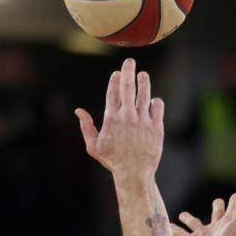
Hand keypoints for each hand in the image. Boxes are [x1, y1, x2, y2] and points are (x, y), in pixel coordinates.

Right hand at [75, 58, 163, 182]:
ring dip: (143, 81)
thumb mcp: (94, 146)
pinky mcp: (156, 127)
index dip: (114, 80)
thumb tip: (78, 111)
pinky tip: (152, 102)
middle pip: (128, 86)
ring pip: (145, 94)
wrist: (135, 174)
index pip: (112, 92)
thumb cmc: (113, 161)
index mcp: (111, 119)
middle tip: (130, 61)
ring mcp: (143, 121)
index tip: (116, 74)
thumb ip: (86, 127)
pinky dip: (155, 102)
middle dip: (128, 71)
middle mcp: (128, 117)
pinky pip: (158, 107)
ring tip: (143, 75)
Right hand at [170, 193, 235, 235]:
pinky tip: (165, 226)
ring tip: (182, 214)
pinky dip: (172, 229)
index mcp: (227, 222)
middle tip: (218, 201)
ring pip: (193, 223)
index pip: (233, 208)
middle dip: (217, 207)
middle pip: (216, 214)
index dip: (235, 201)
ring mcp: (201, 235)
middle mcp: (215, 228)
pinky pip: (178, 233)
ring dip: (188, 218)